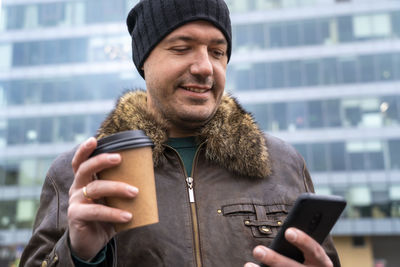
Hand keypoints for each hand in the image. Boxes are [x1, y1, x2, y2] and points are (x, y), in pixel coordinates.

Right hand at [68, 137, 138, 259]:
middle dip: (102, 160)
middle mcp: (77, 188)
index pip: (81, 162)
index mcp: (84, 181)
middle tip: (119, 158)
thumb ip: (120, 187)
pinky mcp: (76, 217)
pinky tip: (128, 216)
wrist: (92, 244)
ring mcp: (75, 202)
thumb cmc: (105, 217)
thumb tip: (147, 176)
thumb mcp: (112, 200)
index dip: (84, 150)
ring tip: (135, 192)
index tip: (94, 140)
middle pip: (85, 169)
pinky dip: (114, 213)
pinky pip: (96, 211)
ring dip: (117, 188)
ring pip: (95, 188)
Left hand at [244, 228, 332, 266]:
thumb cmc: (308, 261)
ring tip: (248, 264)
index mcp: (322, 263)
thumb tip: (286, 229)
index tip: (288, 232)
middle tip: (257, 250)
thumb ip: (301, 244)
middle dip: (275, 260)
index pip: (315, 251)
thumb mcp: (310, 254)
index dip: (303, 241)